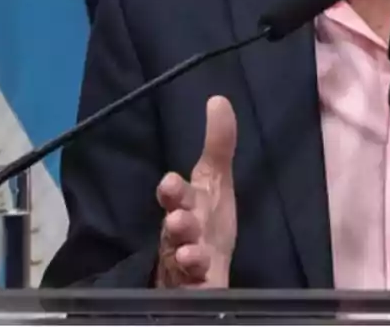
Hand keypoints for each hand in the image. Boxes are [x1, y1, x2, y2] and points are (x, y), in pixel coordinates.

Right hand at [154, 95, 237, 287]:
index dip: (172, 190)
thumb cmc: (206, 221)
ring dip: (187, 256)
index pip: (175, 196)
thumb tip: (219, 99)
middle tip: (177, 220)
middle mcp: (181, 236)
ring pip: (182, 261)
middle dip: (177, 224)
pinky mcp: (197, 290)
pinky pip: (195, 290)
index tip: (170, 182)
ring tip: (192, 253)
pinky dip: (197, 288)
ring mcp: (186, 266)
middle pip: (175, 229)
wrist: (203, 273)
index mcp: (186, 207)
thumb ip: (219, 144)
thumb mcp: (216, 181)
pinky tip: (203, 284)